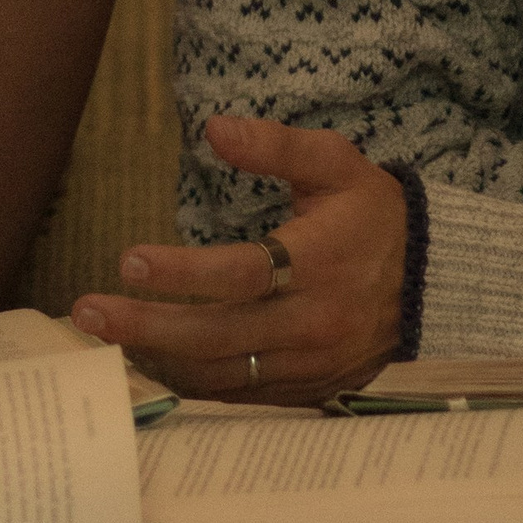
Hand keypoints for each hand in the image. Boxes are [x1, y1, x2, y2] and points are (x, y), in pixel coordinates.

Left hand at [70, 116, 405, 403]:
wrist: (434, 282)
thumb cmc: (374, 214)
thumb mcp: (336, 163)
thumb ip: (276, 145)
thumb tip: (215, 127)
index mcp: (320, 262)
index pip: (242, 274)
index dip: (183, 274)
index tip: (128, 261)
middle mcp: (312, 322)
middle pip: (218, 336)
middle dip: (147, 326)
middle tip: (88, 312)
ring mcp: (309, 365)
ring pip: (222, 375)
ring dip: (159, 358)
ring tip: (104, 337)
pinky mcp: (307, 390)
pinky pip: (240, 395)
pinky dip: (192, 382)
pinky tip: (152, 361)